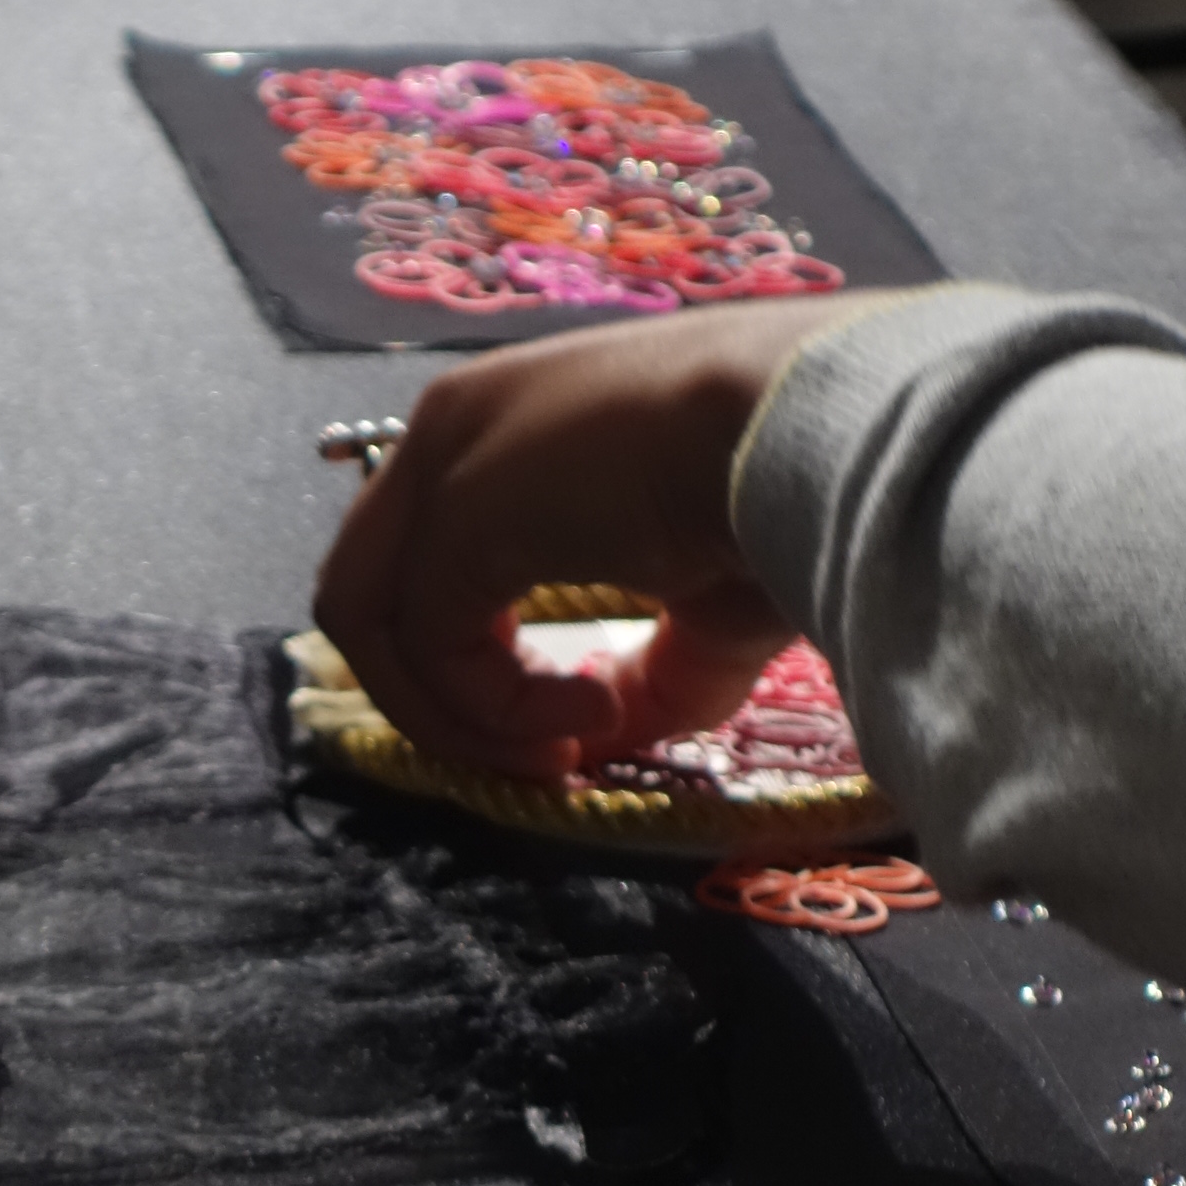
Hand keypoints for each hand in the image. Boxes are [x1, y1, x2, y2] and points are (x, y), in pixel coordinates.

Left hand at [314, 298, 877, 775]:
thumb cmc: (782, 499)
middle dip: (433, 698)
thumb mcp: (711, 613)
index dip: (471, 666)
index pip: (423, 558)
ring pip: (370, 619)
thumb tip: (598, 742)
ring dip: (453, 714)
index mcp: (507, 430)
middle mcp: (455, 428)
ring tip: (561, 745)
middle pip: (367, 590)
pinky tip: (587, 714)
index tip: (578, 720)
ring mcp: (446, 460)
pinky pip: (428, 644)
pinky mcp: (456, 511)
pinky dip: (492, 709)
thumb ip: (644, 678)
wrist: (818, 432)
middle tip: (536, 757)